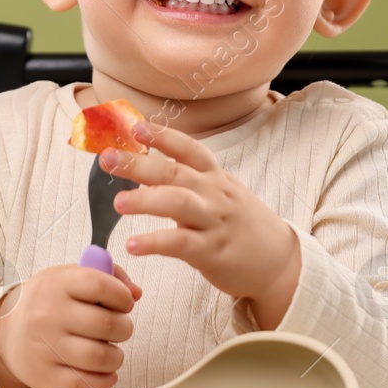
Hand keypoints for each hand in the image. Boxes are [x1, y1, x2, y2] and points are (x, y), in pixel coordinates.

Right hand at [0, 261, 142, 387]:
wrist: (7, 332)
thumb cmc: (47, 302)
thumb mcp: (70, 277)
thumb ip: (108, 276)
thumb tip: (136, 293)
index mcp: (57, 285)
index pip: (101, 286)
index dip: (122, 296)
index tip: (124, 302)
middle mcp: (48, 315)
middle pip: (106, 325)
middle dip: (124, 328)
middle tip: (118, 329)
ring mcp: (45, 348)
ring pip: (101, 358)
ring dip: (116, 357)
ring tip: (110, 351)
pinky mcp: (45, 376)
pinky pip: (87, 385)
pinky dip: (105, 381)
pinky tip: (104, 372)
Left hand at [101, 120, 300, 325]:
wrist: (279, 261)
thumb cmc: (241, 225)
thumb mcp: (221, 194)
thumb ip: (189, 181)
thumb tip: (146, 168)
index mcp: (215, 177)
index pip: (188, 148)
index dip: (162, 135)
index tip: (135, 126)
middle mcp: (214, 194)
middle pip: (175, 171)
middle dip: (138, 163)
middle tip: (107, 158)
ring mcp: (214, 222)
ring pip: (178, 202)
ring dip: (145, 200)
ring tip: (118, 202)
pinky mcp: (212, 252)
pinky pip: (180, 244)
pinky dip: (154, 242)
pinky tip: (132, 245)